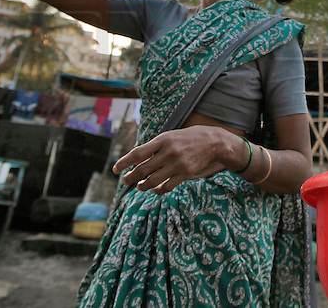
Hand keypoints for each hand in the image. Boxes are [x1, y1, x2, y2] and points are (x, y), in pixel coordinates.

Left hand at [113, 126, 229, 194]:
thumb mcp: (168, 137)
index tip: (115, 169)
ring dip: (143, 185)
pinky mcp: (185, 173)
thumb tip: (135, 161)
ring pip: (153, 181)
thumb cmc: (186, 138)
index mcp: (162, 140)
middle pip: (143, 169)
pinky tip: (155, 189)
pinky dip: (158, 190)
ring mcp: (177, 164)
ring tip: (140, 186)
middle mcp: (168, 152)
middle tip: (125, 180)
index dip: (124, 162)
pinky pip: (167, 186)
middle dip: (131, 177)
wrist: (212, 142)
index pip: (137, 153)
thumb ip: (153, 148)